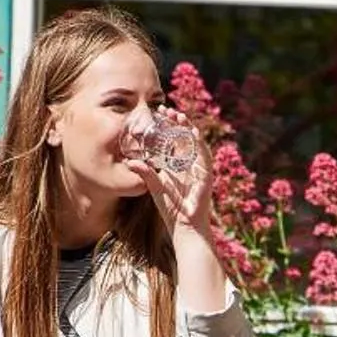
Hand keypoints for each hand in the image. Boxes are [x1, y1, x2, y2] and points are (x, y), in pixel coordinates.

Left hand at [127, 118, 214, 232]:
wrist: (185, 226)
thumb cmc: (171, 209)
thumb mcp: (154, 187)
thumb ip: (145, 173)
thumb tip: (130, 161)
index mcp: (177, 164)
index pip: (173, 139)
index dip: (167, 126)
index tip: (157, 113)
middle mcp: (189, 163)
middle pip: (184, 136)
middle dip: (177, 122)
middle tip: (166, 110)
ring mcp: (199, 167)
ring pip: (195, 141)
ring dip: (188, 127)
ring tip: (179, 116)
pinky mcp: (206, 174)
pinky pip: (204, 153)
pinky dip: (199, 141)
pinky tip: (192, 131)